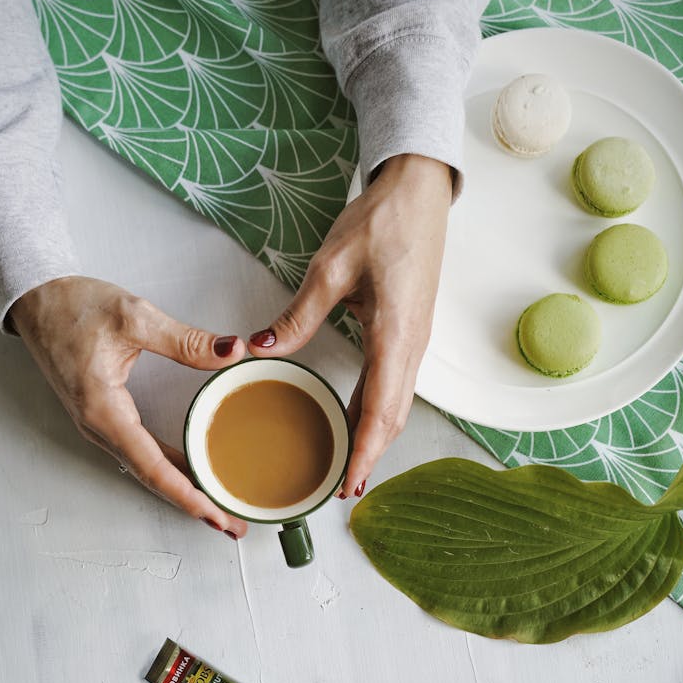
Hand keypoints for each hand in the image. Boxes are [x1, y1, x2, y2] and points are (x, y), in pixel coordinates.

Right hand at [11, 276, 248, 537]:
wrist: (36, 298)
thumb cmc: (73, 305)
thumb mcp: (134, 317)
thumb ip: (186, 340)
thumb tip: (231, 351)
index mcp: (104, 409)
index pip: (153, 466)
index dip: (188, 495)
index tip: (216, 515)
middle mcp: (100, 426)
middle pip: (153, 478)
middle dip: (194, 505)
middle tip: (232, 524)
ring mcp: (102, 424)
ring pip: (148, 469)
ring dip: (184, 490)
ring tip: (222, 507)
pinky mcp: (106, 417)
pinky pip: (142, 452)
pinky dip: (170, 468)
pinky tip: (195, 472)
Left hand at [247, 153, 451, 495]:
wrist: (420, 193)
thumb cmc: (382, 222)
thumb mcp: (332, 267)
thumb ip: (300, 315)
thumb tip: (262, 348)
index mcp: (396, 335)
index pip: (380, 410)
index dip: (363, 453)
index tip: (347, 486)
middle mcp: (412, 346)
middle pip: (392, 417)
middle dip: (369, 457)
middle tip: (342, 490)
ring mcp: (414, 340)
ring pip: (395, 404)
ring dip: (373, 438)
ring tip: (348, 467)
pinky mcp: (409, 331)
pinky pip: (394, 383)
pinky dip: (376, 411)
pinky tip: (356, 419)